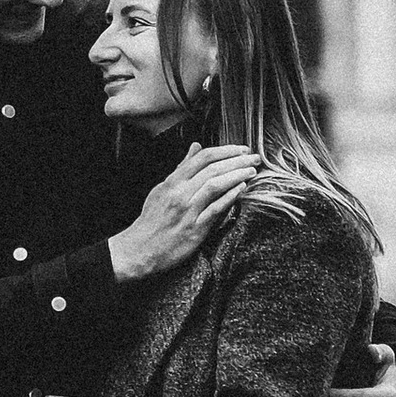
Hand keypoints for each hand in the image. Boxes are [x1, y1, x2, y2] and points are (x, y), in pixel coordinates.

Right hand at [111, 142, 260, 283]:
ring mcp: (188, 211)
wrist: (141, 249)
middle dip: (237, 160)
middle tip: (254, 157)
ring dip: (237, 175)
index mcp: (172, 182)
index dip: (225, 151)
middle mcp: (180, 193)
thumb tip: (196, 147)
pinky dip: (230, 197)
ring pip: (215, 185)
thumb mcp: (162, 188)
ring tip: (252, 170)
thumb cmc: (152, 219)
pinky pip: (215, 209)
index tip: (241, 149)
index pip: (202, 158)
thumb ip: (182, 168)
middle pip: (212, 169)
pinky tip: (242, 189)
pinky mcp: (195, 229)